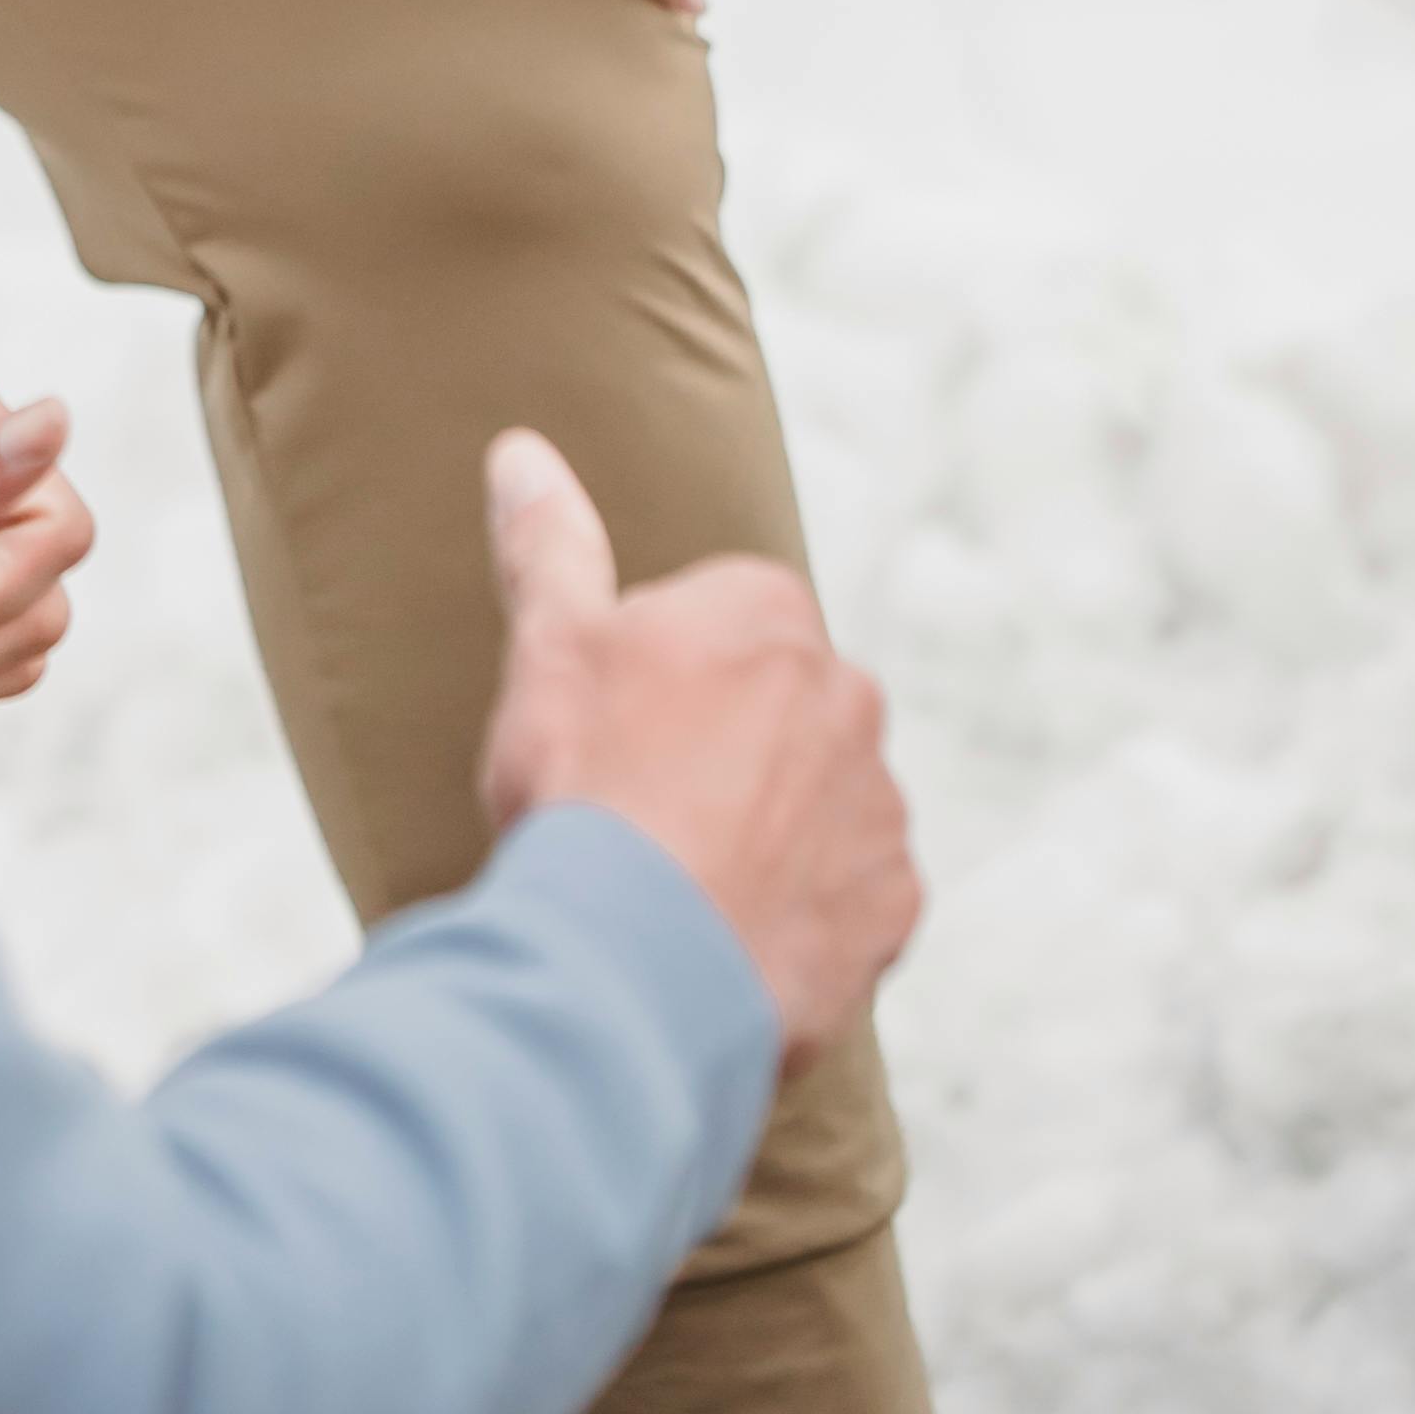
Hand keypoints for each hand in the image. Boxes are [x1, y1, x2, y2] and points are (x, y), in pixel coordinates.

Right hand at [475, 429, 917, 1072]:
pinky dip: (806, 914)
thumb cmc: (584, 787)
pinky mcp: (892, 906)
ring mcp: (878, 805)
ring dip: (775, 833)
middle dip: (730, 750)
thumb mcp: (547, 648)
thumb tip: (522, 452)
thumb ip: (548, 545)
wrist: (633, 961)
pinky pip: (853, 898)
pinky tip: (733, 938)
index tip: (616, 734)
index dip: (659, 681)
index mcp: (768, 615)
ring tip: (686, 888)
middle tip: (645, 812)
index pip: (722, 622)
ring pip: (823, 804)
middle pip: (781, 712)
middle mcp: (847, 695)